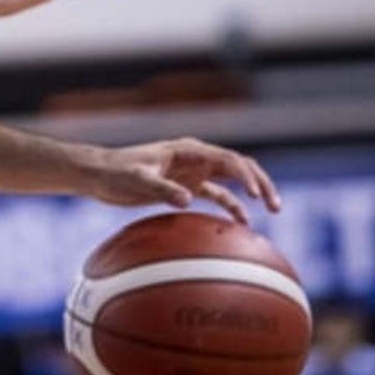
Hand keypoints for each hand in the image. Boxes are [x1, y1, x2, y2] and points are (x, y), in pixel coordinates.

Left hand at [84, 137, 281, 224]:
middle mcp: (195, 158)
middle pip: (239, 166)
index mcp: (188, 150)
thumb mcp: (137, 180)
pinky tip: (241, 223)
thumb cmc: (116, 172)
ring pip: (232, 180)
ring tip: (272, 210)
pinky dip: (231, 207)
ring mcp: (193, 172)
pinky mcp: (186, 187)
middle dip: (260, 182)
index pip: (227, 159)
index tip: (255, 196)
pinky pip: (216, 196)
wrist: (99, 175)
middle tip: (274, 204)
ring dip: (252, 193)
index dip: (245, 176)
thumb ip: (162, 189)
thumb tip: (187, 200)